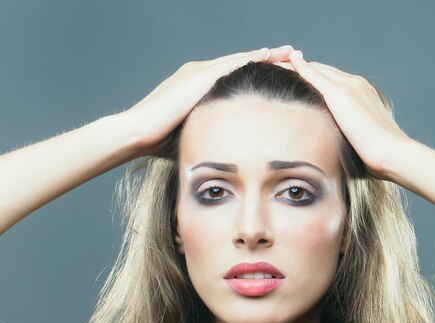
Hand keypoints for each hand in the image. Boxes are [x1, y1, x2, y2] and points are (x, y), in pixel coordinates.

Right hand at [117, 45, 295, 157]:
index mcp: (198, 86)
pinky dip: (250, 59)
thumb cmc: (160, 142)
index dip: (257, 73)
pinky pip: (230, 65)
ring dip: (265, 55)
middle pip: (241, 63)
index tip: (279, 73)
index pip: (234, 76)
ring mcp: (198, 73)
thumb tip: (227, 154)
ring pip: (239, 59)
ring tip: (289, 52)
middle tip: (292, 55)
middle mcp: (199, 73)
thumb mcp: (194, 134)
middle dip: (268, 59)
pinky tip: (268, 55)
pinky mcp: (197, 78)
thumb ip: (211, 135)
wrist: (137, 133)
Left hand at [276, 52, 412, 179]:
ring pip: (317, 69)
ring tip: (276, 64)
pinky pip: (314, 75)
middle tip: (281, 68)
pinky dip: (299, 67)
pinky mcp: (341, 94)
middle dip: (303, 70)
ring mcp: (349, 86)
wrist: (391, 153)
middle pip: (323, 71)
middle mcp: (356, 85)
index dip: (315, 81)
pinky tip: (285, 63)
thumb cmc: (379, 158)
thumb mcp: (360, 144)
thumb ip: (347, 140)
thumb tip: (337, 156)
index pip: (333, 82)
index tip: (298, 84)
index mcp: (363, 96)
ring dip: (296, 65)